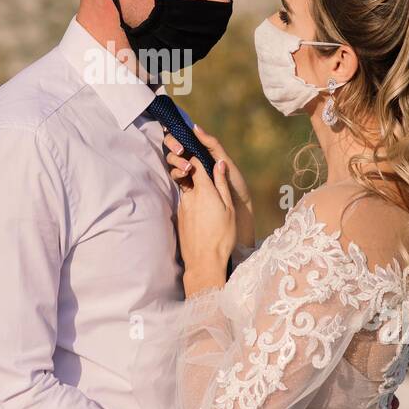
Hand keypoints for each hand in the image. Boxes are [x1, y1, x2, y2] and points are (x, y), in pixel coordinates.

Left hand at [173, 154, 235, 296]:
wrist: (204, 262)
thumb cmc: (222, 236)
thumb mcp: (228, 208)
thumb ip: (222, 184)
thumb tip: (219, 163)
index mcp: (204, 191)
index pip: (196, 163)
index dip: (197, 153)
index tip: (199, 147)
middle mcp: (189, 196)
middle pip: (187, 173)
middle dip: (191, 165)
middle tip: (197, 161)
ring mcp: (182, 207)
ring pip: (185, 188)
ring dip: (191, 182)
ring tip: (202, 185)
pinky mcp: (179, 218)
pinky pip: (184, 201)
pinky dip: (190, 197)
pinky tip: (199, 207)